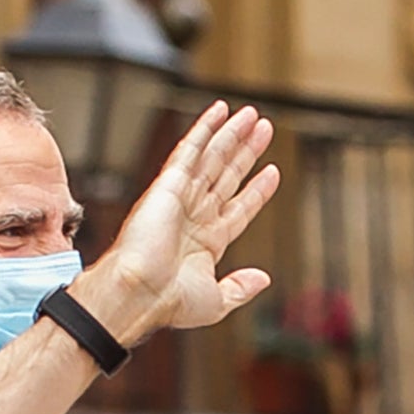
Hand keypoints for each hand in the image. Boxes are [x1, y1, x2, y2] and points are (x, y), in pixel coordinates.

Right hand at [82, 99, 278, 343]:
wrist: (141, 292)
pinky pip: (189, 149)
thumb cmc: (168, 302)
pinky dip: (204, 128)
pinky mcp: (168, 184)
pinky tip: (220, 111)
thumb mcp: (217, 301)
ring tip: (252, 115)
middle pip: (227, 175)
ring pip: (213, 158)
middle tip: (264, 128)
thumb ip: (240, 289)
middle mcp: (194, 215)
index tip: (272, 171)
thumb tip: (263, 279)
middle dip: (246, 152)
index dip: (256, 190)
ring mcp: (181, 198)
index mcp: (207, 242)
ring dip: (232, 135)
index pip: (239, 207)